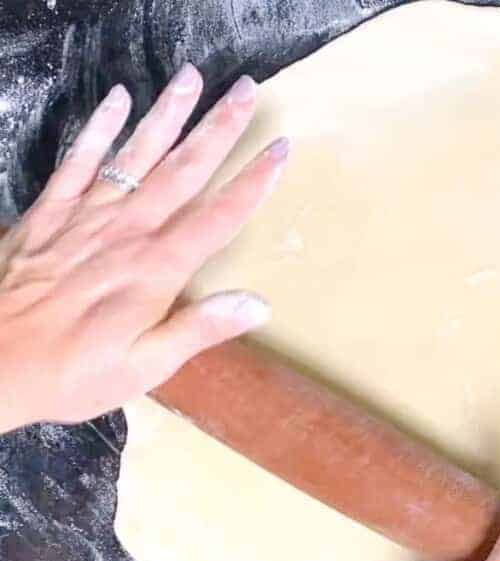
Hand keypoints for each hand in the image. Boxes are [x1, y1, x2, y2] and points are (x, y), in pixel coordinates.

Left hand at [0, 64, 287, 432]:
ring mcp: (87, 216)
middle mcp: (127, 232)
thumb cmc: (72, 373)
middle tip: (245, 91)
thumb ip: (199, 329)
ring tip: (192, 78)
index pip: (218, 217)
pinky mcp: (49, 213)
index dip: (253, 182)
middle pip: (183, 170)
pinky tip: (119, 100)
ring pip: (136, 154)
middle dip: (218, 129)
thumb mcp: (144, 367)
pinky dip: (99, 128)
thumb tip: (258, 304)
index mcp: (156, 269)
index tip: (280, 149)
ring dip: (167, 114)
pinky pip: (79, 161)